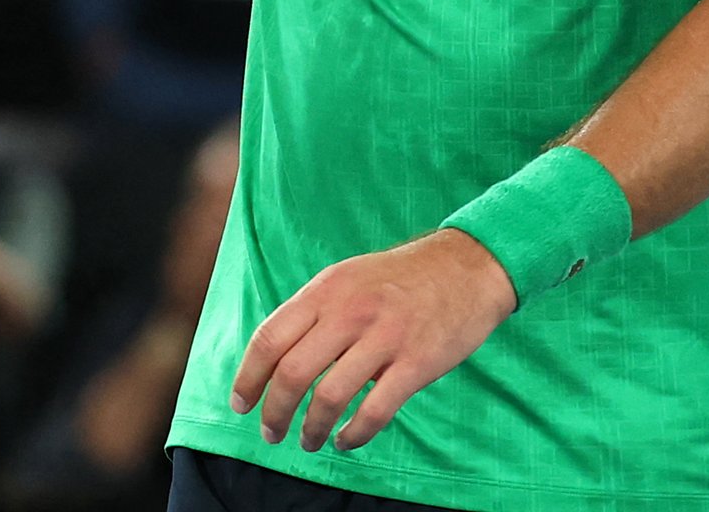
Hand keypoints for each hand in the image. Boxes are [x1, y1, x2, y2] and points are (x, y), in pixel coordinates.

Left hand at [232, 227, 518, 451]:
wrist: (467, 266)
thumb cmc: (401, 278)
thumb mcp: (348, 277)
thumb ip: (314, 312)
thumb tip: (276, 357)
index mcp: (326, 289)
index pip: (270, 337)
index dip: (248, 377)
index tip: (241, 404)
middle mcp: (349, 311)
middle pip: (292, 372)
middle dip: (274, 411)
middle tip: (271, 433)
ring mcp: (384, 337)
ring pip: (329, 397)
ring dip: (310, 429)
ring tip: (308, 442)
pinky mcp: (416, 362)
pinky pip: (374, 411)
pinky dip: (353, 435)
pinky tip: (345, 440)